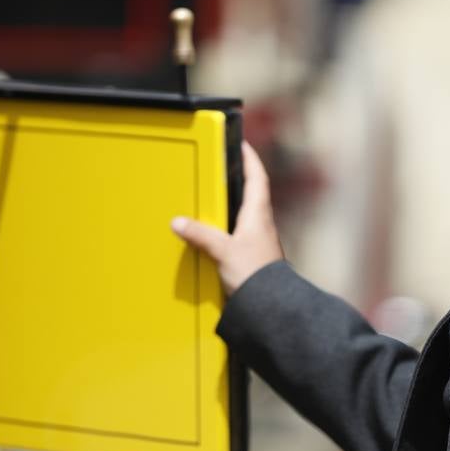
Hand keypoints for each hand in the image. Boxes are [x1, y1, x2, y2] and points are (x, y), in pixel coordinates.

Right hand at [171, 141, 284, 295]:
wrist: (270, 305)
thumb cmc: (254, 275)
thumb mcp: (222, 251)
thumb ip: (201, 235)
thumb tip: (179, 222)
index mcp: (258, 214)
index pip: (257, 177)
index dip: (250, 159)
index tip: (243, 144)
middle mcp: (261, 223)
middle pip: (253, 192)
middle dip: (240, 178)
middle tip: (226, 166)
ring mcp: (259, 239)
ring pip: (246, 213)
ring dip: (234, 202)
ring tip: (215, 197)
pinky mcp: (253, 255)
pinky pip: (240, 232)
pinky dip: (228, 226)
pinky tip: (215, 232)